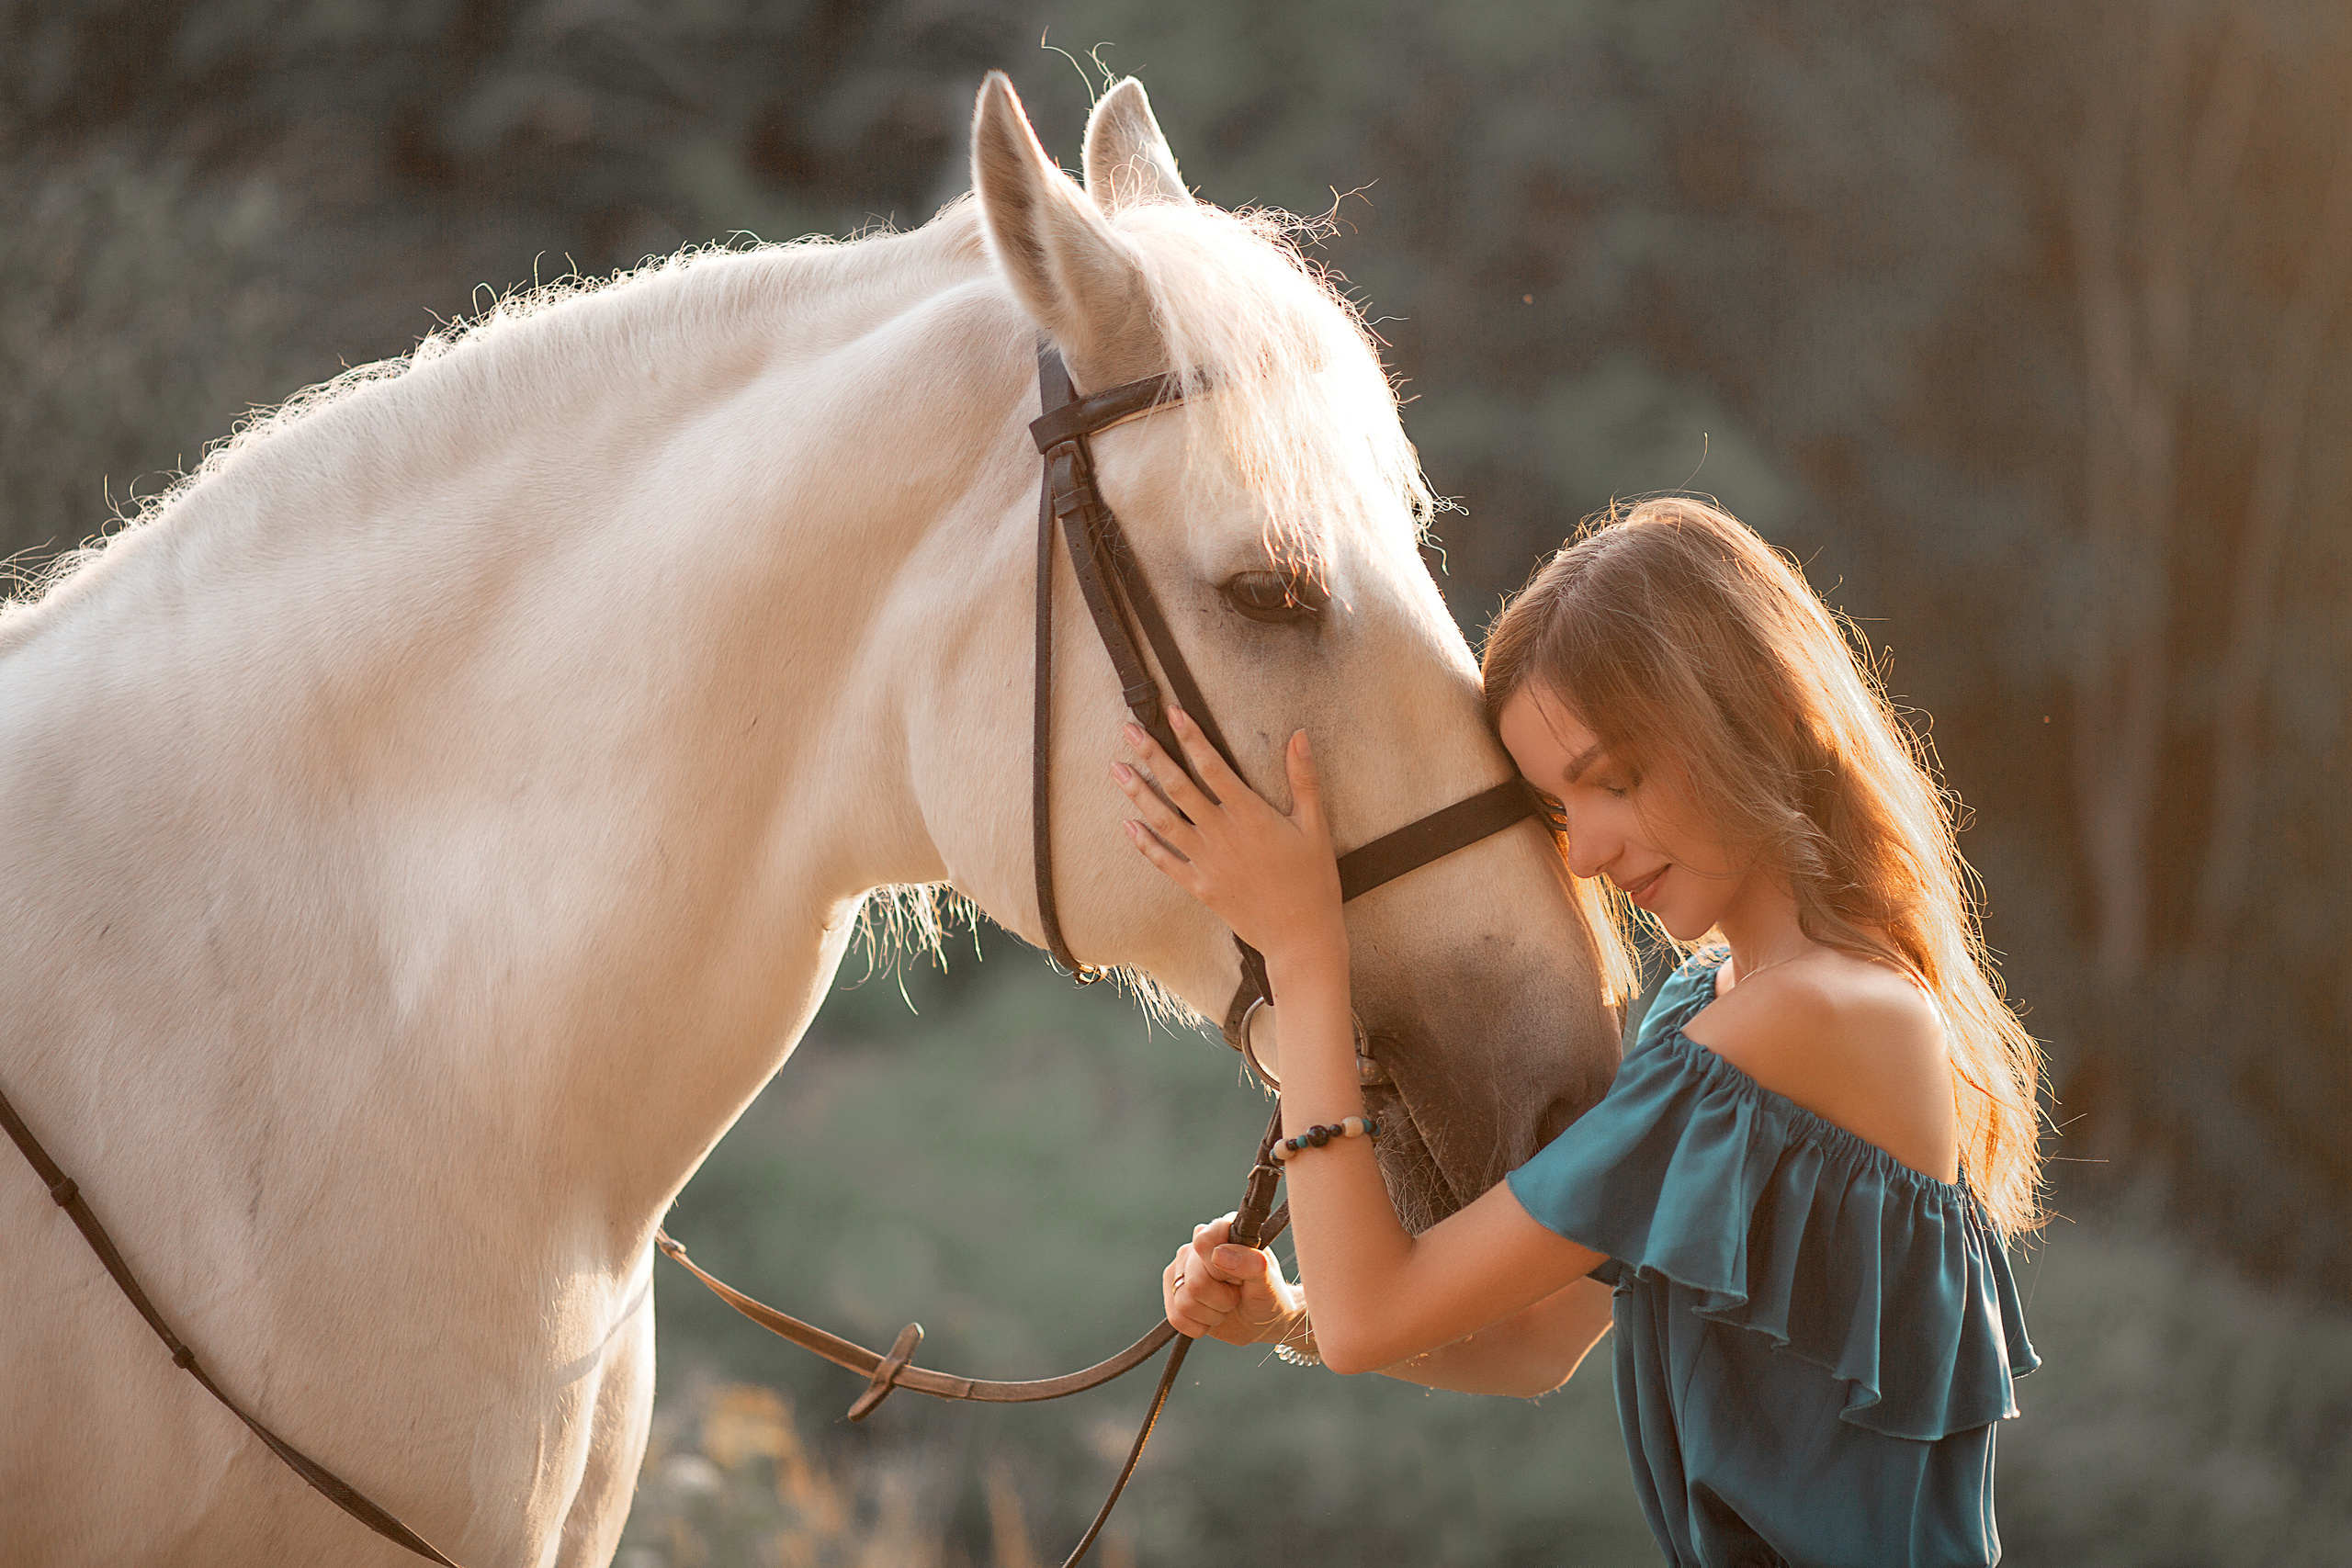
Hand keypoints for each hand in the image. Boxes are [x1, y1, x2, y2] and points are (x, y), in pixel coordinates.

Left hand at [1112, 706, 1344, 974]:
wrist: (1300, 936)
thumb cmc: (1313, 880)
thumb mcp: (1315, 825)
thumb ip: (1303, 778)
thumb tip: (1299, 735)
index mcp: (1250, 815)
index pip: (1213, 766)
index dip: (1191, 737)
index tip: (1173, 713)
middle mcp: (1222, 835)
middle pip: (1178, 787)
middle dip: (1152, 756)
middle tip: (1129, 730)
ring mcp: (1207, 861)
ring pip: (1164, 820)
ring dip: (1137, 793)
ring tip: (1116, 769)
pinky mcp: (1200, 886)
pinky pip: (1165, 861)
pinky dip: (1144, 843)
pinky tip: (1127, 825)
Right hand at [1162, 1212, 1301, 1345]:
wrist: (1261, 1322)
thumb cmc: (1267, 1296)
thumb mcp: (1268, 1281)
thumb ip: (1251, 1263)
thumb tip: (1219, 1254)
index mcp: (1222, 1231)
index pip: (1203, 1242)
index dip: (1220, 1268)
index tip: (1239, 1278)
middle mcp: (1195, 1246)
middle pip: (1195, 1281)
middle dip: (1222, 1299)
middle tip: (1236, 1295)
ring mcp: (1180, 1269)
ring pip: (1184, 1302)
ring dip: (1212, 1314)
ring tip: (1225, 1306)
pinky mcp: (1172, 1293)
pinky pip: (1176, 1317)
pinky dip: (1199, 1326)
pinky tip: (1212, 1317)